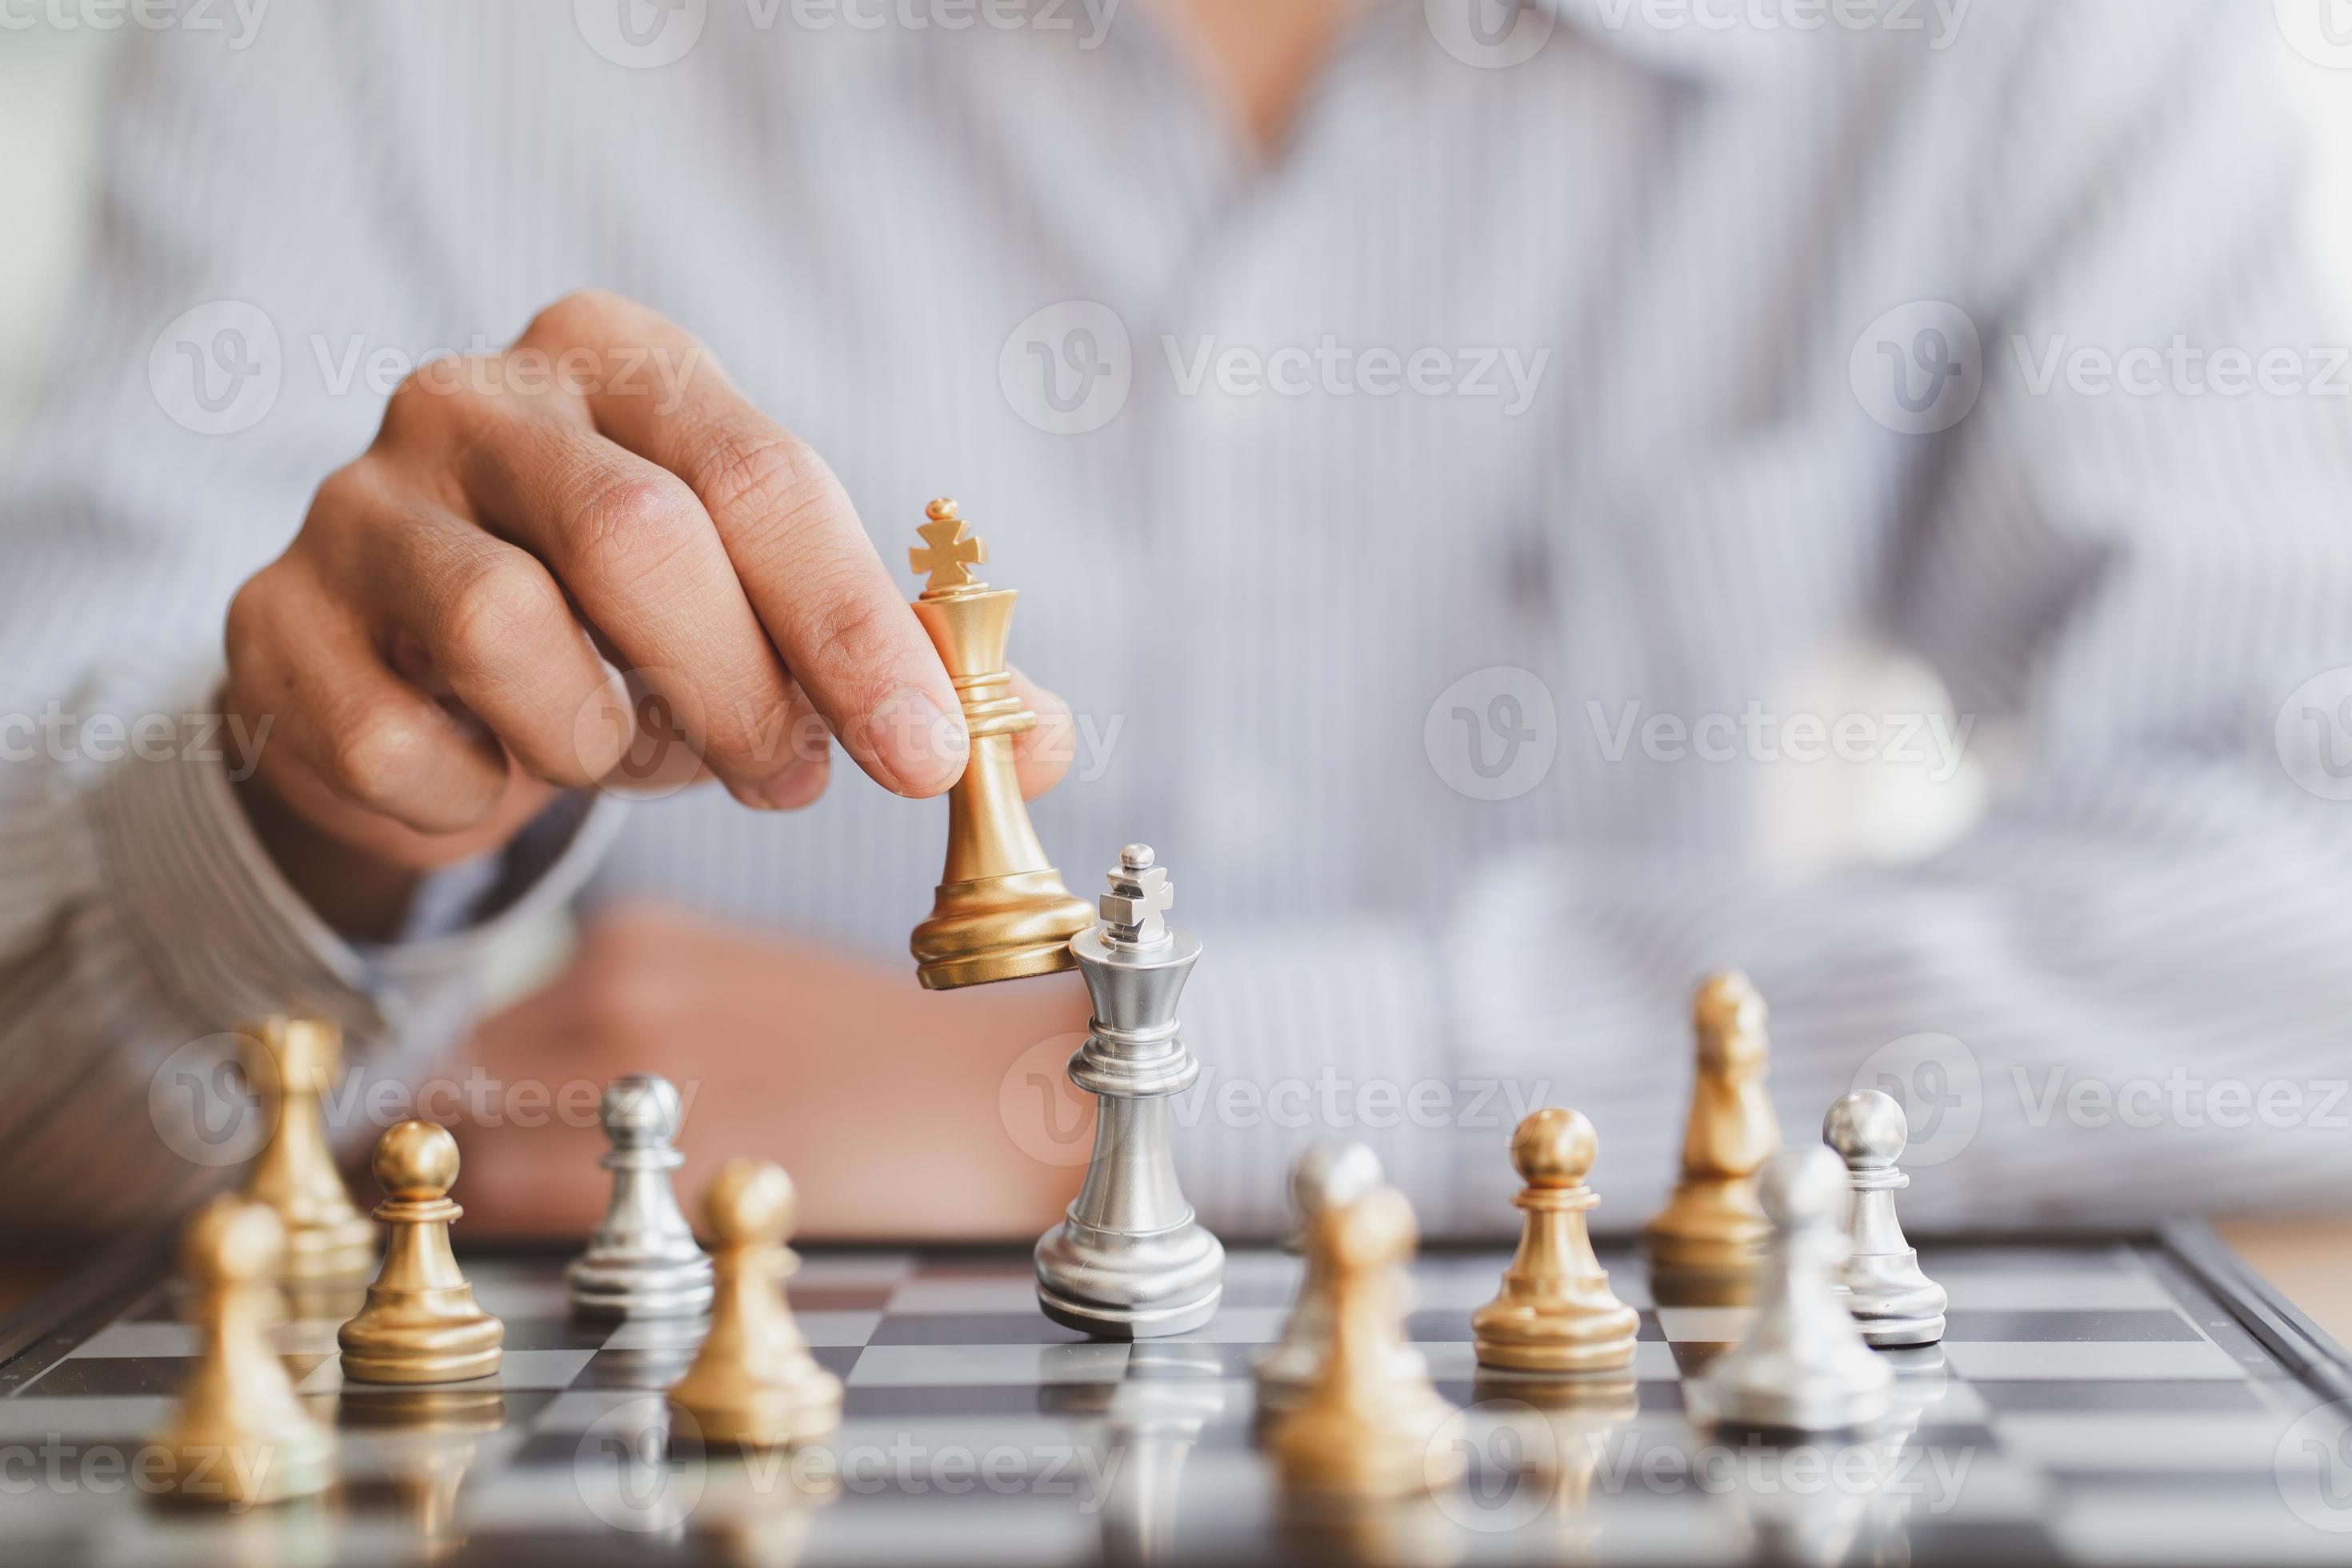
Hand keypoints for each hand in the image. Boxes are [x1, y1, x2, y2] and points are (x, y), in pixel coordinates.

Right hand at [221, 290, 1067, 935]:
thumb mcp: (769, 615)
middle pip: (640, 541)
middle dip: (742, 690)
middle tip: (787, 777)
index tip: (922, 755)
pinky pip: (406, 749)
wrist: (418, 662)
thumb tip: (1037, 742)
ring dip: (606, 743)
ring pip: (513, 641)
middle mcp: (473, 398)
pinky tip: (498, 766)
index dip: (854, 629)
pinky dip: (485, 795)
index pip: (763, 479)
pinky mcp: (272, 621)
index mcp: (622, 360)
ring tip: (628, 748)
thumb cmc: (628, 623)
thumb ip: (904, 667)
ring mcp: (355, 502)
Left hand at [454, 902, 1095, 1241]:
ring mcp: (641, 1082)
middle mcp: (616, 996)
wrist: (995, 1091)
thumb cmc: (889, 1052)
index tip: (473, 1141)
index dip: (465, 1099)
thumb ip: (635, 1015)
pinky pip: (544, 1216)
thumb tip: (531, 1084)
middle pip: (459, 1093)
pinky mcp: (676, 1168)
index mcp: (632, 943)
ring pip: (484, 1160)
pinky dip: (550, 1238)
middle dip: (467, 1149)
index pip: (473, 1031)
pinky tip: (613, 1243)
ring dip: (498, 1200)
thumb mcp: (746, 984)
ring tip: (559, 1228)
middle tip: (500, 1199)